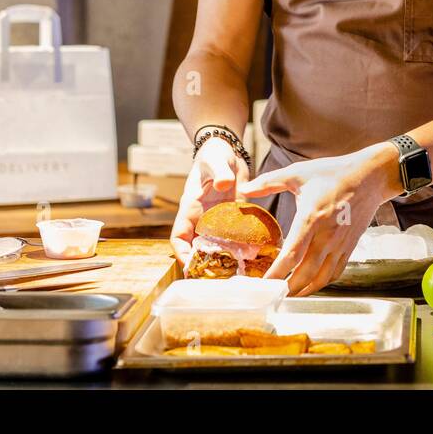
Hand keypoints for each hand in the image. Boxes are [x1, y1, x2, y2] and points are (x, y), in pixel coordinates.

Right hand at [170, 136, 248, 264]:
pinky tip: (254, 260)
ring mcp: (218, 222)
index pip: (178, 237)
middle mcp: (202, 219)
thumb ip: (219, 172)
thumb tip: (223, 184)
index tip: (190, 268)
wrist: (227, 152)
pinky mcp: (233, 220)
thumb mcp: (216, 161)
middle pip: (197, 249)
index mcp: (191, 209)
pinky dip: (241, 250)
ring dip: (224, 262)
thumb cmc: (214, 156)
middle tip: (218, 282)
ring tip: (237, 276)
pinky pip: (234, 239)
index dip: (181, 254)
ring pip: (216, 248)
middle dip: (204, 266)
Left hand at [240, 142, 398, 295]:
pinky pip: (336, 272)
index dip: (275, 274)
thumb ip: (269, 181)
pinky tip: (311, 283)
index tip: (261, 283)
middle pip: (305, 273)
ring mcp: (340, 244)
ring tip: (288, 294)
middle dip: (286, 289)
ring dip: (304, 290)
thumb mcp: (298, 172)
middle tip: (270, 294)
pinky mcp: (350, 246)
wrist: (370, 176)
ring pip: (321, 278)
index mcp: (311, 218)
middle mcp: (327, 236)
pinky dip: (322, 283)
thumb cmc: (334, 173)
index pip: (291, 255)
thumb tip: (245, 189)